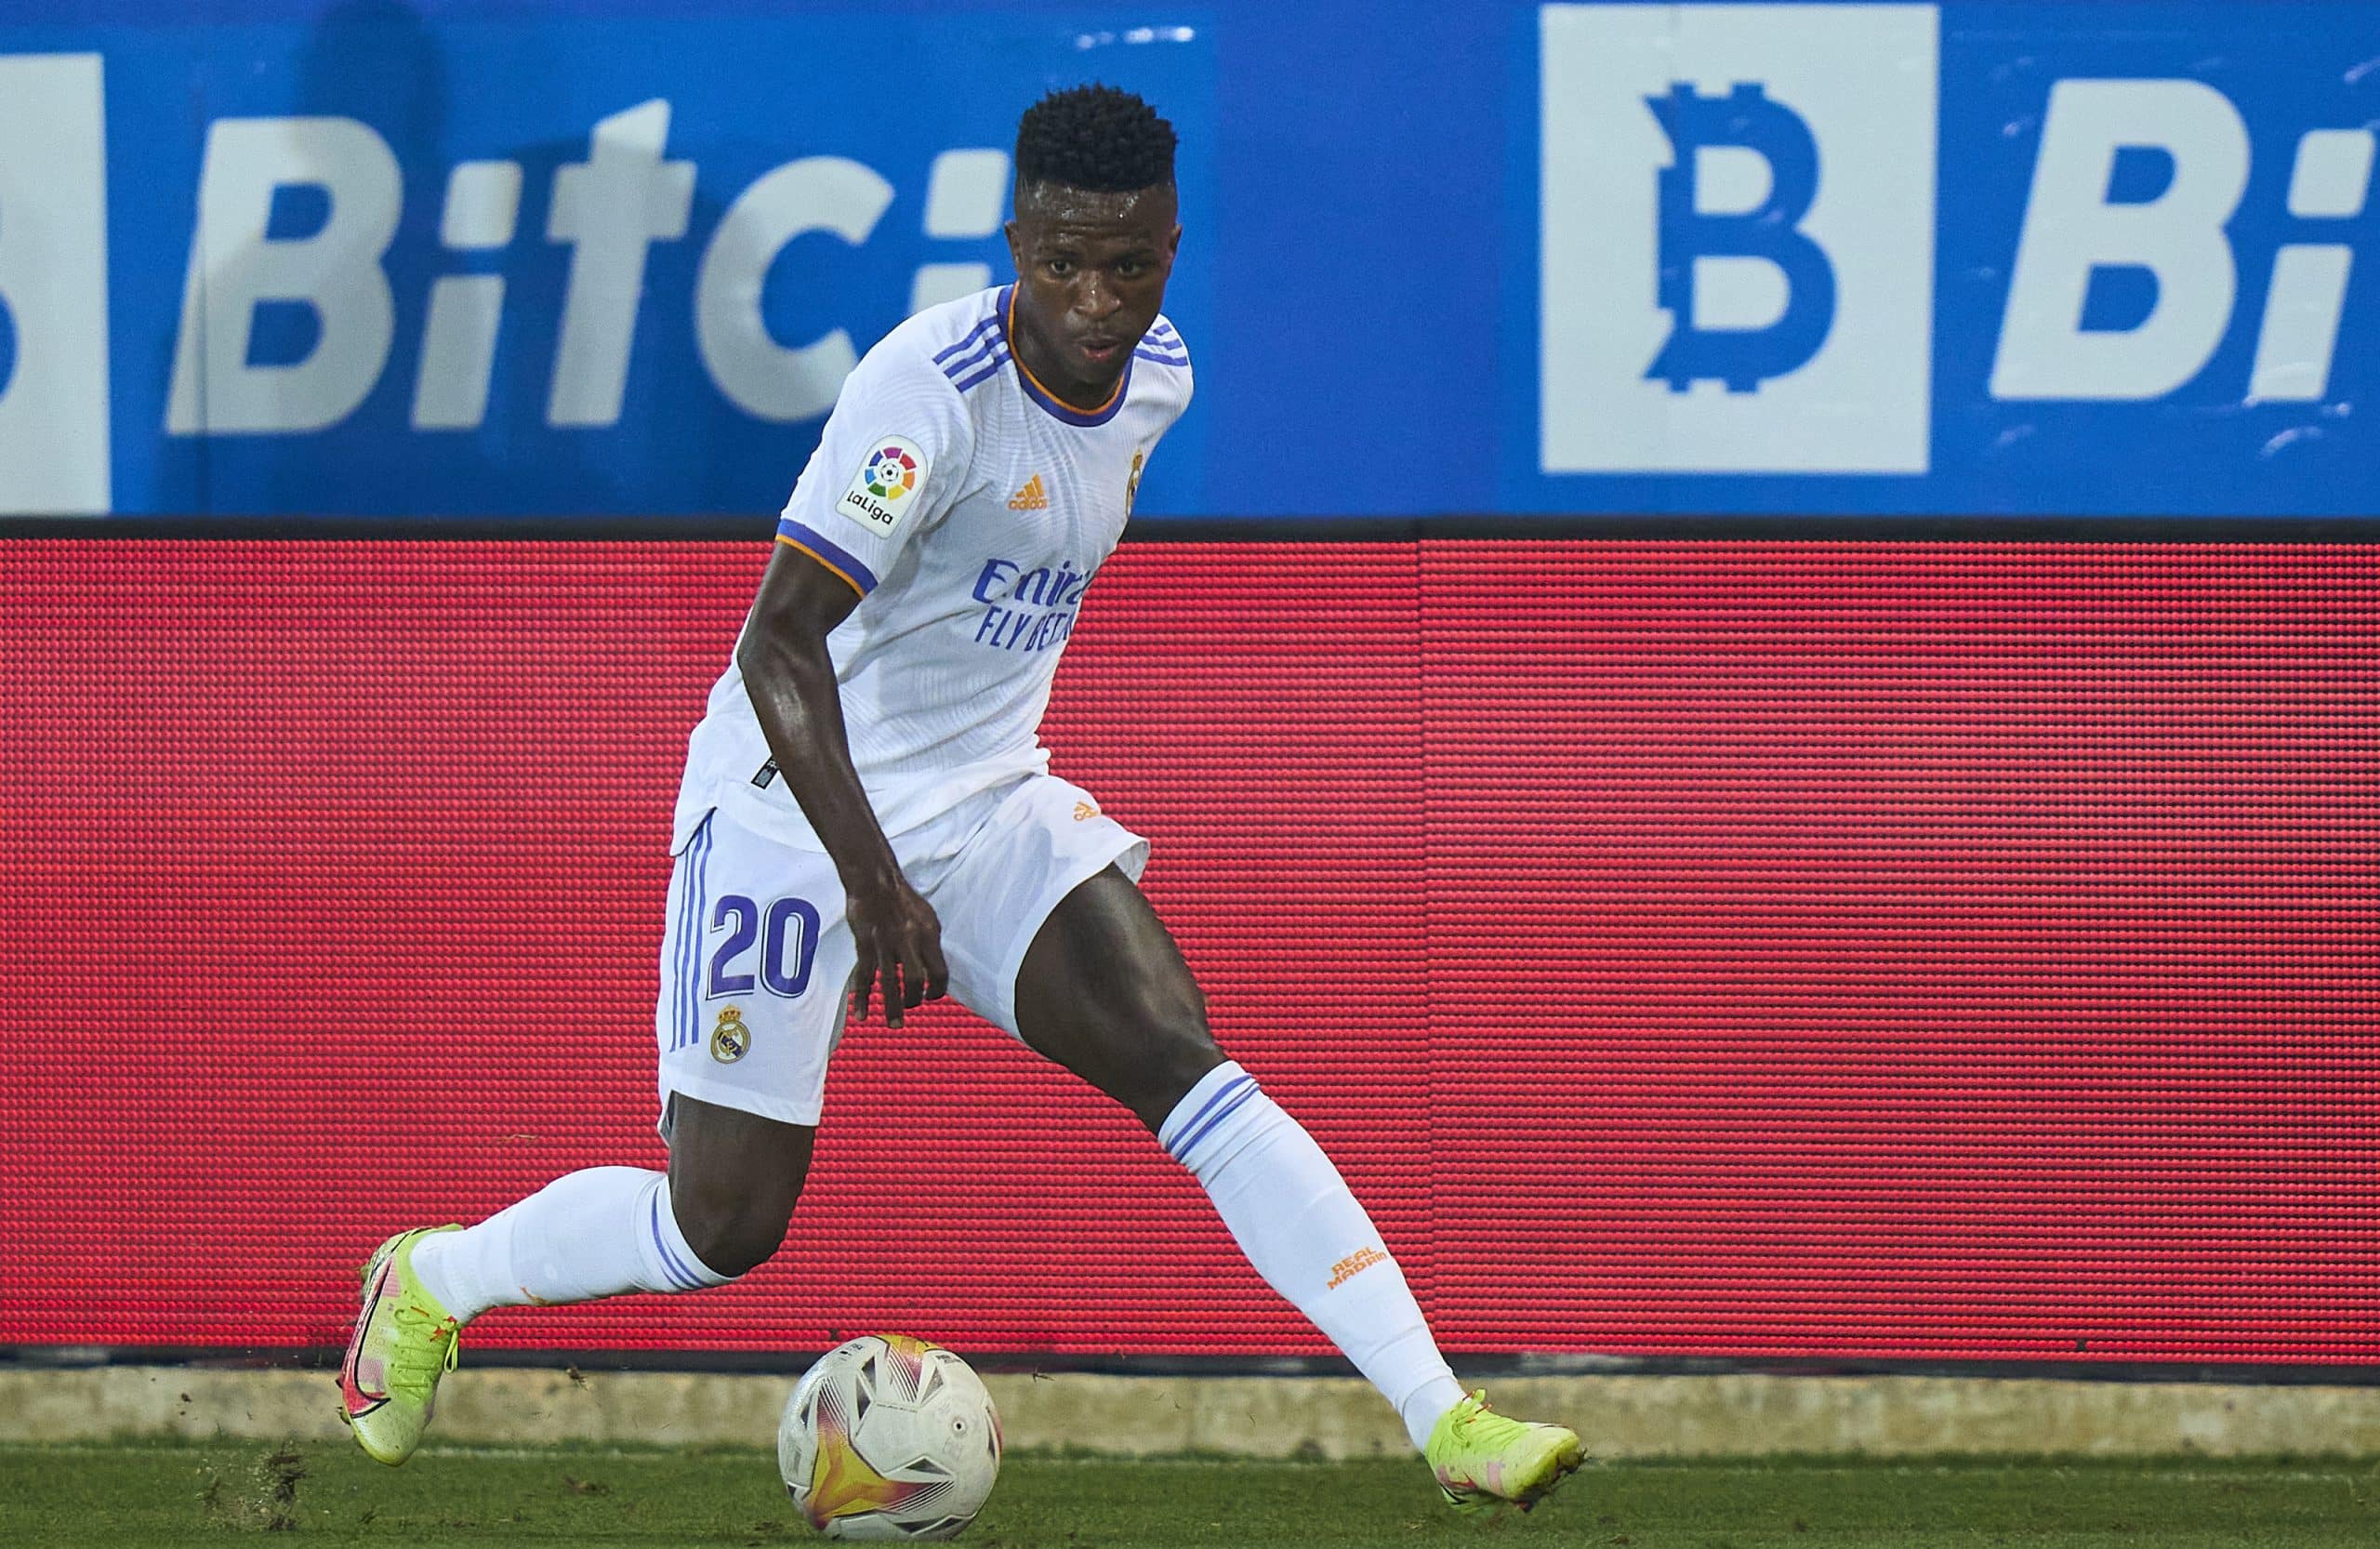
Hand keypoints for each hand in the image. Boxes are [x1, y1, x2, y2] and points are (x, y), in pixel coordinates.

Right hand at [844, 875, 948, 1028]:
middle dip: (914, 998)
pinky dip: (862, 997)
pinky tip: (861, 1015)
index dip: (938, 988)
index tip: (932, 996)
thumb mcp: (927, 918)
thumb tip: (932, 967)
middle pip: (915, 979)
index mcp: (928, 934)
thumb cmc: (903, 899)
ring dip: (892, 1006)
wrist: (875, 882)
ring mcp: (885, 944)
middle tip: (911, 1007)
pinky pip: (864, 976)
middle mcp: (908, 940)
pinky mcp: (865, 945)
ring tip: (895, 1025)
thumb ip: (930, 943)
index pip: (940, 970)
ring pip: (890, 981)